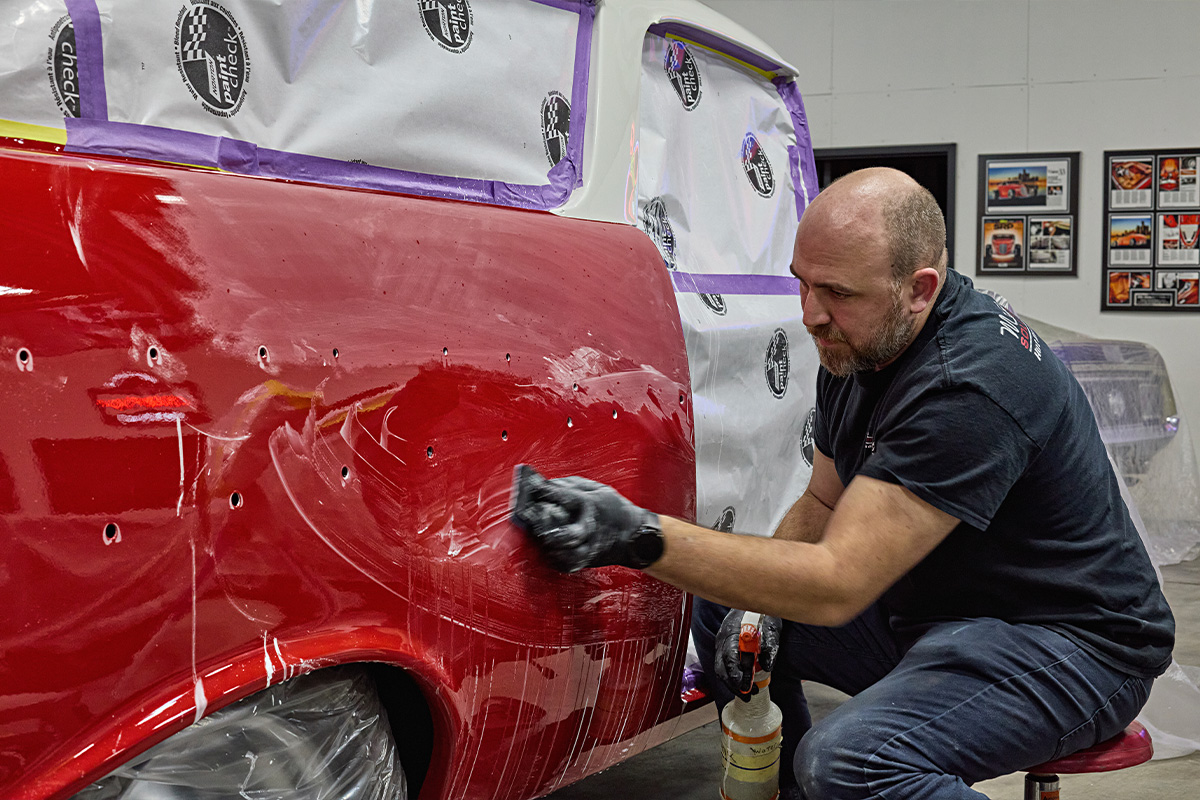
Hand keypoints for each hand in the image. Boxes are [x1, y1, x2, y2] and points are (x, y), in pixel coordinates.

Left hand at [511, 465, 661, 572]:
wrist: (633, 535)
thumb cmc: (611, 508)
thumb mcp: (595, 489)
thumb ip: (569, 487)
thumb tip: (541, 486)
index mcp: (594, 506)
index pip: (569, 498)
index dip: (547, 491)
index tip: (530, 484)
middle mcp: (591, 530)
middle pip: (570, 533)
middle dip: (549, 525)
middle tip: (532, 515)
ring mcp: (589, 549)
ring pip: (567, 554)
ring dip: (549, 544)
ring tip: (538, 533)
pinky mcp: (585, 561)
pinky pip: (565, 565)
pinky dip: (553, 557)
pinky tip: (545, 547)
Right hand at [714, 609, 781, 700]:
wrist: (755, 598)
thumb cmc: (763, 611)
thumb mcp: (771, 627)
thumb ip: (770, 645)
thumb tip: (767, 666)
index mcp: (731, 632)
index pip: (729, 658)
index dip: (736, 675)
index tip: (746, 686)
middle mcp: (722, 638)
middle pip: (721, 667)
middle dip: (734, 684)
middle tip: (749, 694)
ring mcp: (721, 641)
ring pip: (721, 668)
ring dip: (733, 683)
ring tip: (750, 691)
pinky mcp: (724, 645)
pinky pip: (724, 664)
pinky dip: (733, 675)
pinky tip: (745, 680)